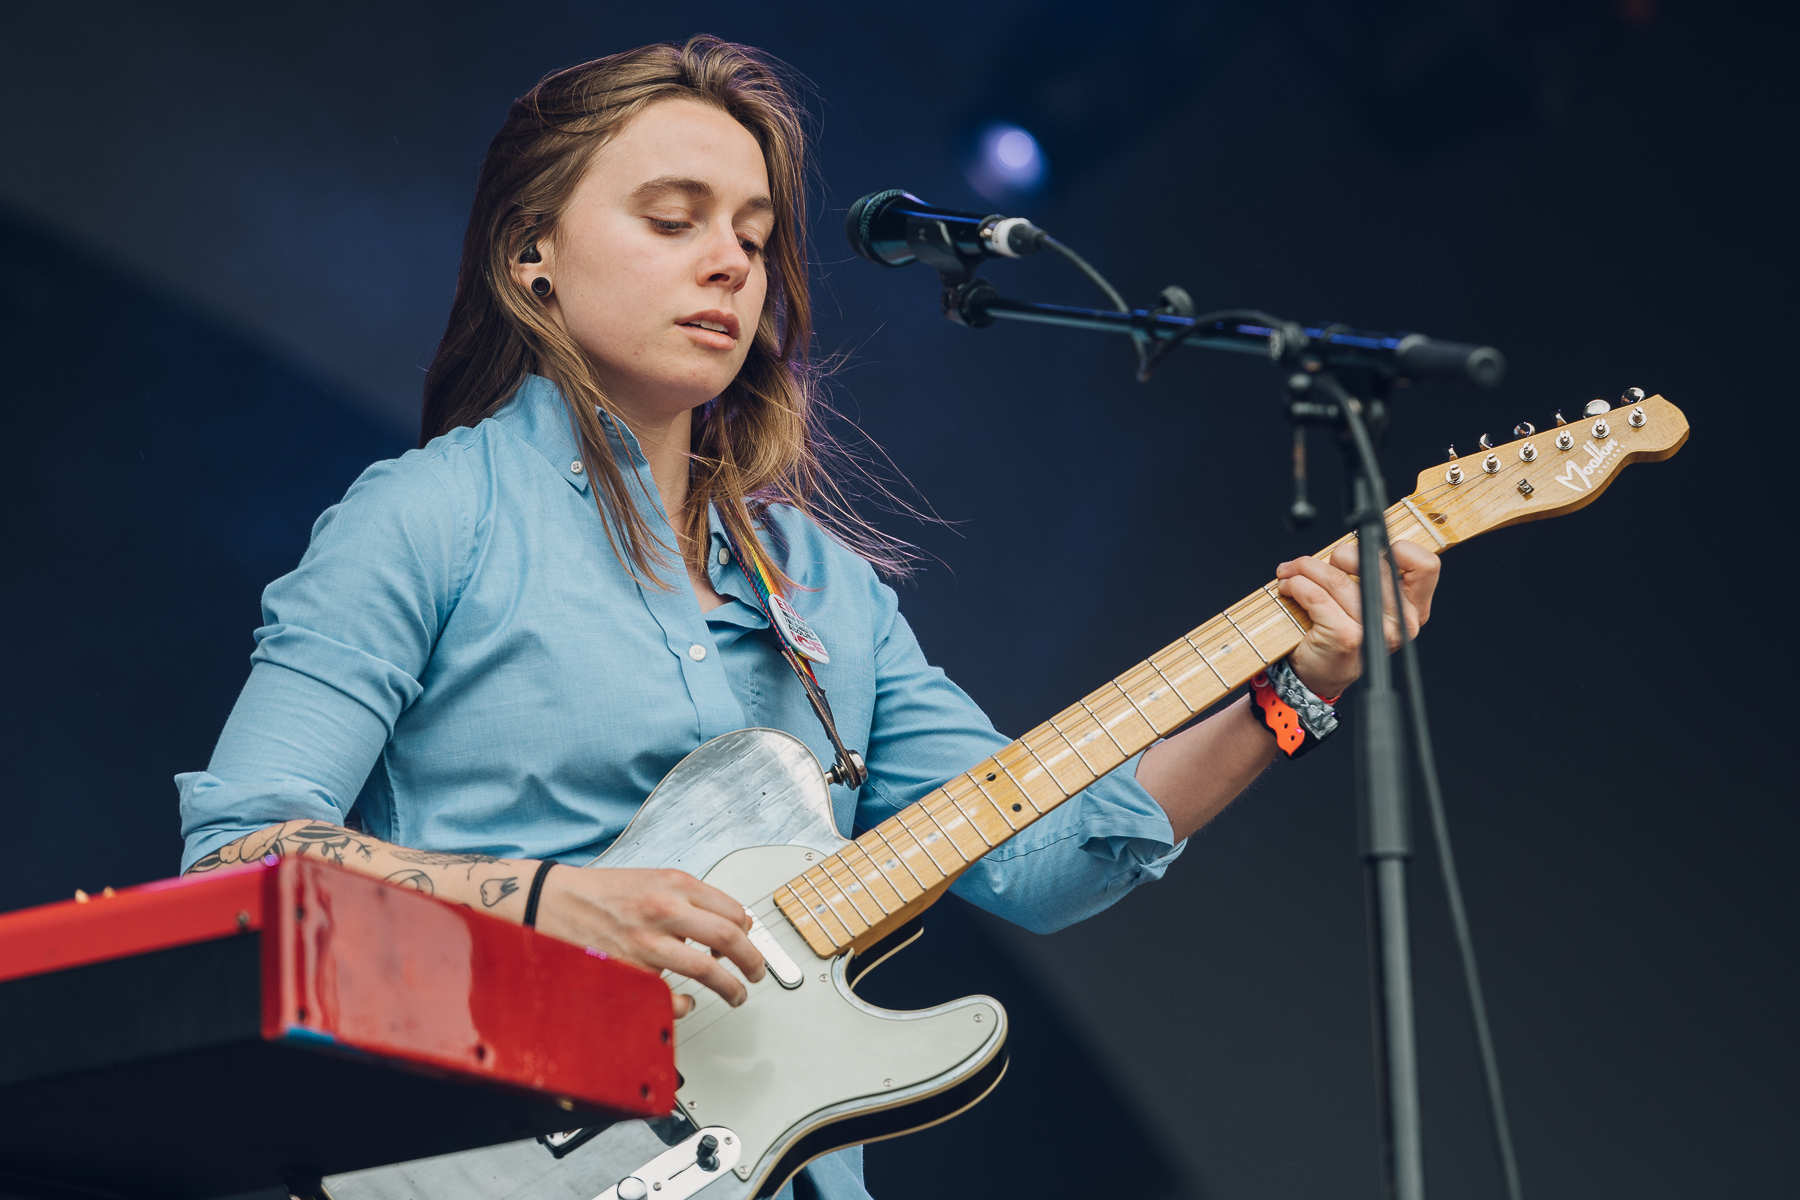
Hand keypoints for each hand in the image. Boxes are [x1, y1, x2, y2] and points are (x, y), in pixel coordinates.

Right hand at [533, 867, 765, 1014]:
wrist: (549, 901)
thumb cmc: (599, 893)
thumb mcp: (651, 879)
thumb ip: (688, 899)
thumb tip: (727, 923)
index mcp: (674, 884)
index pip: (733, 911)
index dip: (748, 932)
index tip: (749, 943)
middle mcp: (664, 911)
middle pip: (729, 939)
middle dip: (753, 961)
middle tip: (757, 973)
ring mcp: (646, 944)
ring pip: (707, 972)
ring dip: (731, 988)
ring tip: (736, 994)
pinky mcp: (629, 972)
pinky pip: (672, 997)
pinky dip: (686, 1004)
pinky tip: (687, 1001)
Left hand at [1274, 540, 1439, 698]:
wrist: (1319, 675)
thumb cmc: (1339, 631)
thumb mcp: (1364, 601)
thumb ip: (1370, 573)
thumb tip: (1350, 543)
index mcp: (1414, 609)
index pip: (1425, 566)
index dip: (1399, 549)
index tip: (1371, 550)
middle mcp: (1401, 622)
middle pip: (1373, 564)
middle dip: (1339, 554)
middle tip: (1320, 563)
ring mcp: (1375, 631)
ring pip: (1337, 578)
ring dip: (1305, 568)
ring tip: (1291, 572)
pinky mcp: (1346, 636)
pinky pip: (1316, 595)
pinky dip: (1296, 585)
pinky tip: (1289, 587)